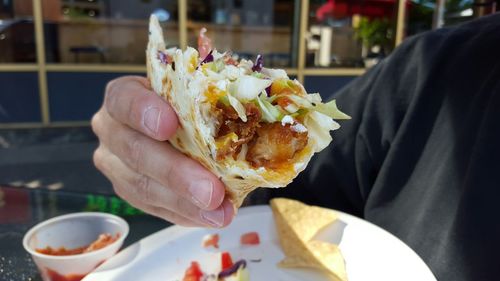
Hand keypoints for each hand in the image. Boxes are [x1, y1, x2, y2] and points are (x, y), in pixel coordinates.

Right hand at [92, 76, 233, 226]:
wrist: (178, 122)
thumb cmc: (188, 102)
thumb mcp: (194, 91)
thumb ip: (210, 100)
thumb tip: (254, 115)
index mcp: (122, 95)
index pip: (124, 100)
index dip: (144, 112)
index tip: (169, 125)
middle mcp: (111, 129)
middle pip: (136, 152)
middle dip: (176, 174)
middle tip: (211, 191)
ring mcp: (115, 164)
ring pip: (142, 187)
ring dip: (184, 203)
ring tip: (219, 211)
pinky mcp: (128, 190)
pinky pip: (153, 207)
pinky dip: (184, 213)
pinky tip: (210, 216)